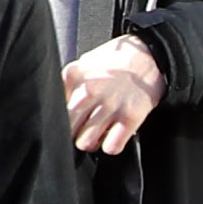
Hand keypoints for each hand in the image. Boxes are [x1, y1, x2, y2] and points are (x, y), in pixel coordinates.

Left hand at [62, 38, 164, 155]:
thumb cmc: (114, 64)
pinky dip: (110, 146)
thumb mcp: (83, 64)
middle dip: (72, 133)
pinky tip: (112, 136)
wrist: (149, 57)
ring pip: (85, 142)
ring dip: (90, 142)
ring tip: (96, 135)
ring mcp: (110, 105)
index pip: (54, 109)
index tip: (64, 119)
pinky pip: (111, 146)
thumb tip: (56, 106)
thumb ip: (67, 84)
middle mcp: (90, 91)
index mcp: (73, 77)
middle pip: (67, 128)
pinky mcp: (131, 116)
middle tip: (81, 129)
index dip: (58, 118)